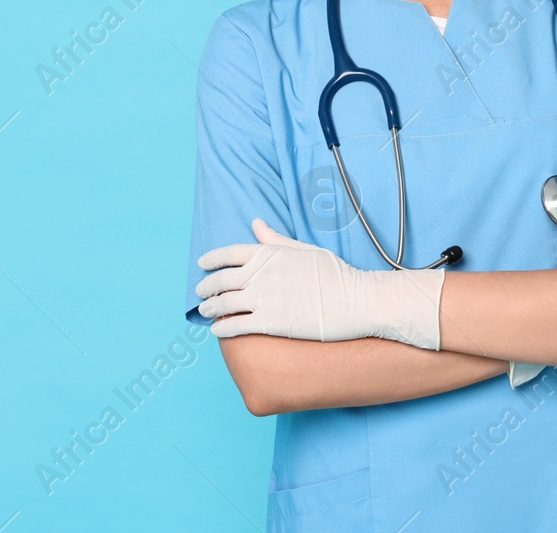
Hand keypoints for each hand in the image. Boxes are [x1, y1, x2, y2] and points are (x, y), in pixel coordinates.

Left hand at [195, 218, 446, 349]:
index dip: (211, 259)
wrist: (355, 300)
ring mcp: (263, 299)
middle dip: (207, 286)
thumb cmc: (335, 274)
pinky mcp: (269, 323)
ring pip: (224, 304)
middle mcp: (260, 274)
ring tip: (206, 312)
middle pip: (221, 280)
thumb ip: (275, 239)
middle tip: (201, 292)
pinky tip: (217, 332)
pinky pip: (236, 326)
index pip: (229, 253)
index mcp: (268, 253)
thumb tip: (255, 223)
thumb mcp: (304, 249)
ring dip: (210, 309)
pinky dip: (222, 329)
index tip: (203, 264)